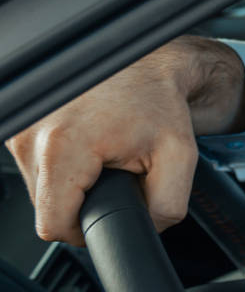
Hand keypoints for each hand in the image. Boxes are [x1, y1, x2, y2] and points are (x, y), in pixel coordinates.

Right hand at [5, 37, 244, 245]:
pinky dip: (59, 165)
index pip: (53, 224)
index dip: (84, 229)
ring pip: (38, 188)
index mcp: (64, 146)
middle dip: (82, 201)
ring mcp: (19, 127)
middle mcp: (31, 135)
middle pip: (45, 208)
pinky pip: (33, 165)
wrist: (146, 61)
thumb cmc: (159, 101)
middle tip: (113, 173)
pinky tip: (85, 145)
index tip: (106, 214)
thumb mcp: (180, 158)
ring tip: (101, 155)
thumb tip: (146, 230)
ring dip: (70, 183)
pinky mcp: (17, 123)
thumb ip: (165, 206)